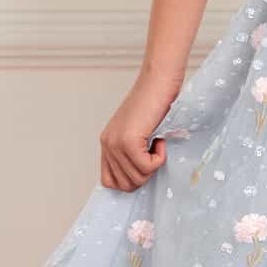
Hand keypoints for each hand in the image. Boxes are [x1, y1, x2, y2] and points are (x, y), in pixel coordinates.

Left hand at [99, 71, 180, 191]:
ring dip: (154, 164)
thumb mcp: (140, 132)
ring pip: (138, 177)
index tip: (146, 164)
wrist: (159, 81)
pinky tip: (159, 140)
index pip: (110, 182)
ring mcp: (116, 143)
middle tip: (154, 152)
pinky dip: (159, 158)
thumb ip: (133, 153)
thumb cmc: (156, 102)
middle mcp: (108, 144)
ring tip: (156, 142)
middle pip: (126, 184)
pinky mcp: (129, 141)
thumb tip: (139, 178)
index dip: (132, 179)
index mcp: (108, 143)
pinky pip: (147, 167)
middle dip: (146, 174)